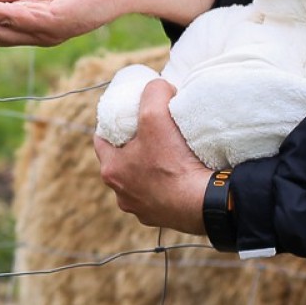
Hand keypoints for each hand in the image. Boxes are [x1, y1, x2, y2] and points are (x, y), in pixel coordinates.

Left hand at [92, 78, 211, 234]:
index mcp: (112, 170)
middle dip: (133, 147)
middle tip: (151, 132)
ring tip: (168, 155)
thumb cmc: (173, 162)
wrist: (203, 204)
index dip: (112, 126)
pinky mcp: (162, 218)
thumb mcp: (156, 115)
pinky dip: (167, 186)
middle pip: (122, 162)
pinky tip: (180, 176)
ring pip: (140, 182)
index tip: (126, 117)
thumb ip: (153, 92)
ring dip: (149, 169)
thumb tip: (157, 86)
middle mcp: (122, 194)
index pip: (102, 141)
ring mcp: (141, 209)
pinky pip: (160, 197)